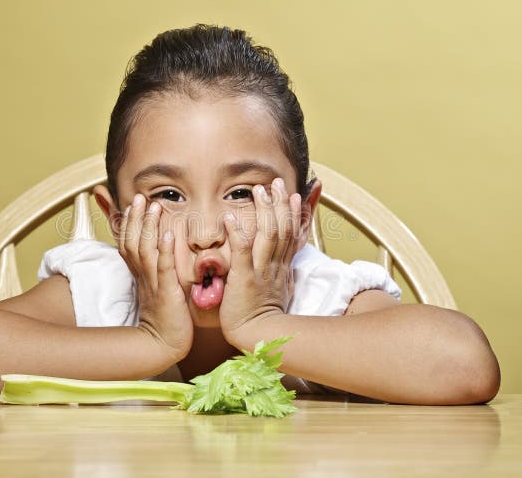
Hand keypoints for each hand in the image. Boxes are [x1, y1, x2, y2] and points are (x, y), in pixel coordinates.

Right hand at [118, 193, 192, 362]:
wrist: (165, 345)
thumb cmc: (167, 318)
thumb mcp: (158, 289)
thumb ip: (157, 270)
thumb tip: (160, 252)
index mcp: (141, 275)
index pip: (129, 244)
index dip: (129, 223)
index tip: (133, 204)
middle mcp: (143, 277)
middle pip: (133, 242)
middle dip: (135, 218)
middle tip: (139, 196)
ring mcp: (154, 284)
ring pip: (146, 251)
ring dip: (148, 227)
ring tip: (153, 206)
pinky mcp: (167, 294)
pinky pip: (165, 270)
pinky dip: (166, 251)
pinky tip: (169, 235)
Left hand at [219, 178, 301, 342]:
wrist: (257, 337)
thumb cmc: (262, 318)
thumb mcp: (278, 291)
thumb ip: (279, 273)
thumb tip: (283, 262)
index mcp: (282, 269)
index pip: (290, 235)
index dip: (291, 213)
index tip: (292, 195)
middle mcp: (275, 266)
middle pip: (282, 229)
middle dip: (280, 203)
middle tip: (277, 183)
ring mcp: (261, 271)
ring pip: (268, 234)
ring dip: (264, 210)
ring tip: (258, 190)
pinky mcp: (245, 278)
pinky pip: (242, 251)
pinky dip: (237, 232)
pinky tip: (229, 217)